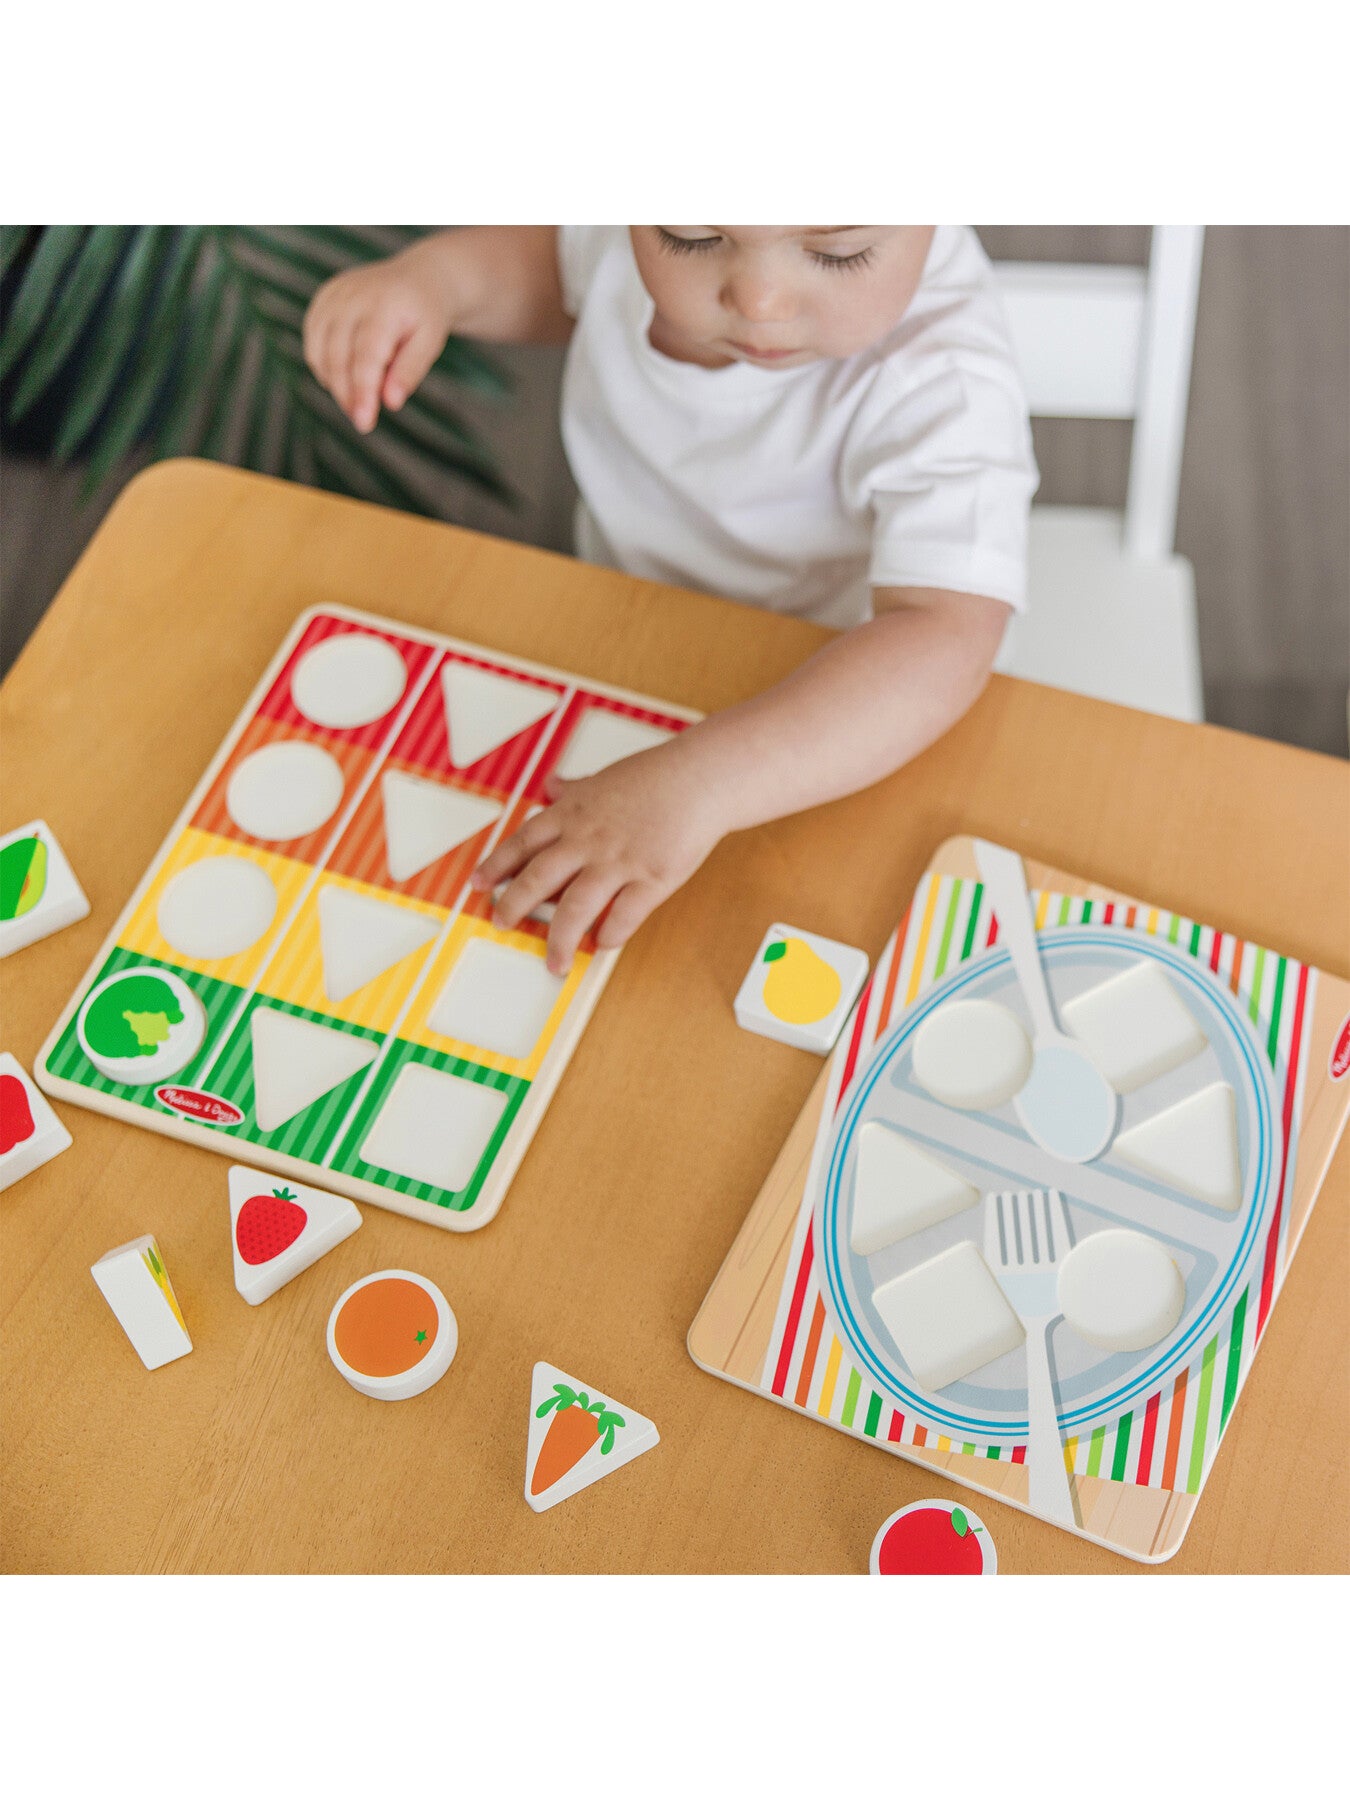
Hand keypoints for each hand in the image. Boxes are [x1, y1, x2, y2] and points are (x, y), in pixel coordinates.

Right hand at [303, 244, 454, 432]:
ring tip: (356, 401)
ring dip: (334, 384)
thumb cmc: (425, 317)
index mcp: (385, 305)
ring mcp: (334, 295)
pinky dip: (323, 366)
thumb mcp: (430, 342)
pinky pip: (313, 340)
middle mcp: (354, 295)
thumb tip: (390, 403)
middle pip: (339, 356)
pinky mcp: (324, 298)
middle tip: (361, 421)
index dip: (363, 391)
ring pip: (320, 351)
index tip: (364, 423)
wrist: (418, 278)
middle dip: (347, 395)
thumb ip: (410, 371)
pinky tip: (343, 378)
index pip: (366, 355)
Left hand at [471, 737, 726, 974]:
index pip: (523, 843)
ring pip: (576, 906)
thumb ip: (575, 789)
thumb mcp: (604, 778)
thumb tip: (552, 786)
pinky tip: (601, 945)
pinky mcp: (653, 878)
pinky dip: (611, 934)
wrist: (702, 778)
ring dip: (559, 938)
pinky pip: (624, 914)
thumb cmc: (656, 776)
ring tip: (553, 962)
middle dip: (514, 905)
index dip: (497, 865)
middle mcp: (588, 840)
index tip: (479, 885)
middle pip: (539, 879)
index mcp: (573, 815)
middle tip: (501, 924)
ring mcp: (620, 861)